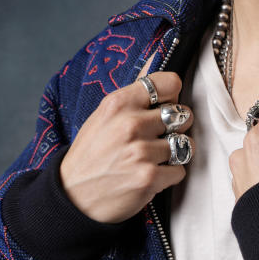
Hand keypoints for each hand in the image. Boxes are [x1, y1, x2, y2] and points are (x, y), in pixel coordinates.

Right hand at [59, 70, 194, 222]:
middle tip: (159, 137)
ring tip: (154, 158)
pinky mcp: (149, 177)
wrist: (72, 195)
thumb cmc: (91, 155)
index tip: (166, 105)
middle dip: (176, 127)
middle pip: (182, 115)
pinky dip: (169, 176)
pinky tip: (150, 175)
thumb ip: (132, 96)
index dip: (173, 95)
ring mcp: (140, 151)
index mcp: (118, 103)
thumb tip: (153, 63)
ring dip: (174, 154)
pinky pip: (180, 170)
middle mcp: (130, 124)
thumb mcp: (103, 116)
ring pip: (185, 144)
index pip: (169, 84)